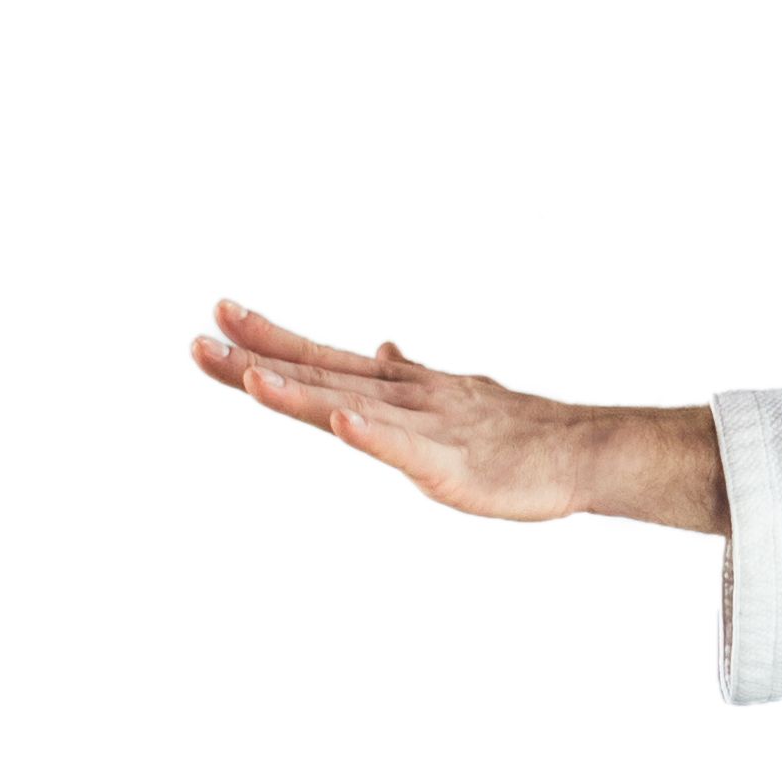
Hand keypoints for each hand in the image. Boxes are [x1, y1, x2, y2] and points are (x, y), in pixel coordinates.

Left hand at [189, 299, 726, 531]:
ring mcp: (426, 430)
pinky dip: (374, 434)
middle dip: (258, 361)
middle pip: (320, 378)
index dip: (270, 340)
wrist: (581, 451)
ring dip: (301, 393)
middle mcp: (403, 400)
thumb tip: (380, 348)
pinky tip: (344, 421)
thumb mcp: (451, 398)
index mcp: (397, 389)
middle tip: (200, 340)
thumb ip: (408, 377)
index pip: (321, 359)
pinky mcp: (451, 465)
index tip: (218, 316)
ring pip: (353, 408)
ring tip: (252, 378)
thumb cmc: (516, 433)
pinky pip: (408, 449)